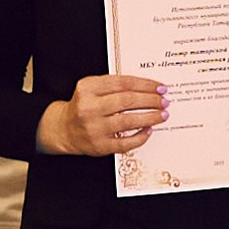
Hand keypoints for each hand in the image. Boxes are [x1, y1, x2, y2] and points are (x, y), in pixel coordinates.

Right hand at [43, 71, 166, 157]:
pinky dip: (140, 137)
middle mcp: (89, 107)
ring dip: (150, 117)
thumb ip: (114, 85)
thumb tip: (148, 88)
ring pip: (129, 121)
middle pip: (127, 100)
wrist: (64, 130)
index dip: (145, 84)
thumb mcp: (92, 89)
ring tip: (162, 115)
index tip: (160, 87)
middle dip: (151, 100)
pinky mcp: (100, 146)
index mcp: (88, 88)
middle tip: (164, 101)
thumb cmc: (83, 107)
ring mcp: (94, 128)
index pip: (123, 83)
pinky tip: (149, 131)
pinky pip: (126, 143)